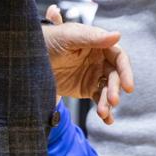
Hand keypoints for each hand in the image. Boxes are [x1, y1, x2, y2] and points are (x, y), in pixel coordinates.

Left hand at [42, 5, 133, 124]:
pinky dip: (105, 110)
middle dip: (115, 89)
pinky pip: (99, 99)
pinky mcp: (86, 88)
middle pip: (115, 76)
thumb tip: (118, 35)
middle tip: (113, 101)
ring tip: (103, 113)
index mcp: (98, 43)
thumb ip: (92, 38)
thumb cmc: (47, 41)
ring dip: (108, 102)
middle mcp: (99, 59)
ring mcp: (93, 74)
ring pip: (108, 89)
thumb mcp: (68, 37)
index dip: (126, 71)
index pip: (119, 57)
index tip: (128, 87)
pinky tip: (107, 120)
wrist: (27, 59)